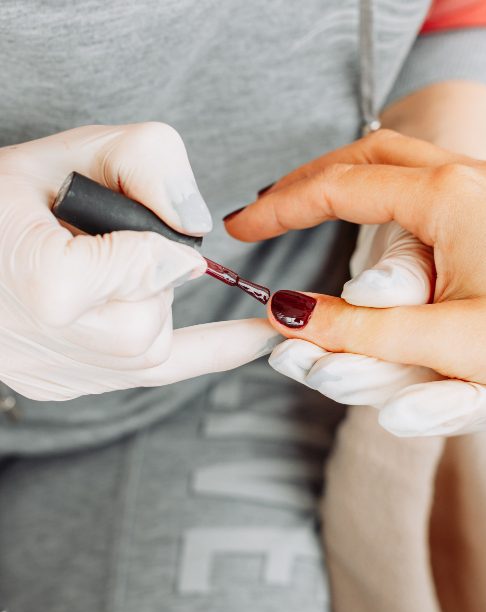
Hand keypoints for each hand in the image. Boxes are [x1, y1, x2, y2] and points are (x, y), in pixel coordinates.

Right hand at [0, 123, 277, 400]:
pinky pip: (156, 375)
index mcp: (50, 289)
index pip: (152, 266)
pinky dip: (213, 351)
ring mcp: (62, 376)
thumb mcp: (69, 151)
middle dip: (148, 277)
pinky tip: (259, 339)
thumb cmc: (0, 200)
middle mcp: (59, 348)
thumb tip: (196, 226)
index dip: (148, 239)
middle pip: (156, 317)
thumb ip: (146, 160)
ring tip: (97, 275)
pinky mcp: (68, 386)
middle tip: (100, 250)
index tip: (119, 228)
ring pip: (154, 349)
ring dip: (148, 303)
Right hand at [225, 130, 485, 398]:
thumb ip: (358, 329)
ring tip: (312, 208)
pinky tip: (383, 218)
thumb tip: (289, 314)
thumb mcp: (445, 341)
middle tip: (269, 209)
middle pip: (366, 156)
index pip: (339, 188)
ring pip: (402, 164)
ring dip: (350, 181)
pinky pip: (433, 181)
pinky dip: (390, 194)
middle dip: (308, 180)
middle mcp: (470, 177)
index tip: (242, 226)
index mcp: (448, 198)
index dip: (281, 208)